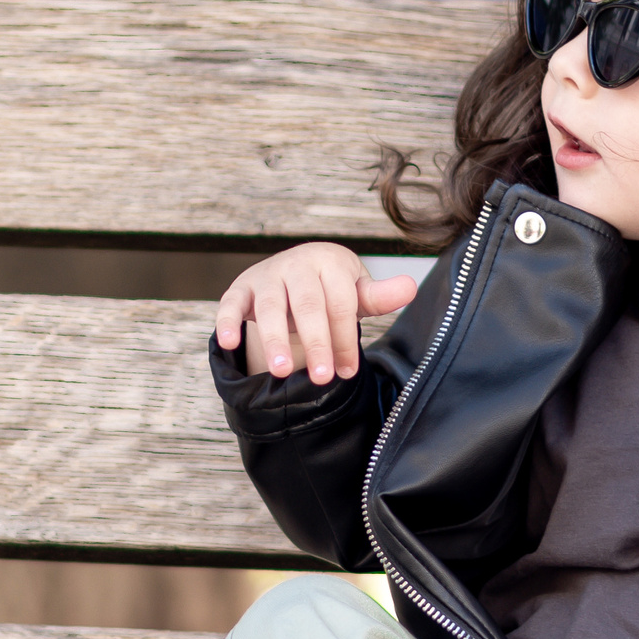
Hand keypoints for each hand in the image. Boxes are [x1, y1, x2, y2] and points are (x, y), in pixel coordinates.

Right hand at [214, 244, 418, 386]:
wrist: (294, 271)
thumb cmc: (331, 290)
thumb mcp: (356, 292)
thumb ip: (379, 296)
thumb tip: (410, 287)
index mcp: (330, 262)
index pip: (340, 304)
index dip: (345, 339)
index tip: (348, 371)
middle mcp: (298, 264)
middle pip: (308, 305)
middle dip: (315, 342)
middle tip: (322, 377)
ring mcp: (267, 275)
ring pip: (270, 306)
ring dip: (274, 338)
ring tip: (279, 371)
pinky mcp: (241, 288)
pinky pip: (231, 303)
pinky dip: (228, 322)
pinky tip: (229, 343)